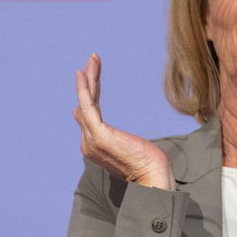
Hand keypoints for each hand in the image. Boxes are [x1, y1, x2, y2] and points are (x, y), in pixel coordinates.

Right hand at [72, 54, 172, 189]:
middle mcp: (88, 142)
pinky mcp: (98, 134)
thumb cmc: (146, 162)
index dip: (91, 94)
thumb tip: (93, 121)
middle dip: (88, 81)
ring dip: (88, 78)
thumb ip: (107, 133)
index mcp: (94, 145)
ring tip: (92, 59)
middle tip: (91, 61)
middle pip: (87, 105)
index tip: (89, 79)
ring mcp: (91, 139)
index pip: (91, 114)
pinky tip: (84, 74)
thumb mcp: (124, 143)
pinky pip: (88, 105)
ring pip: (86, 101)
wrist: (152, 176)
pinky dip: (85, 89)